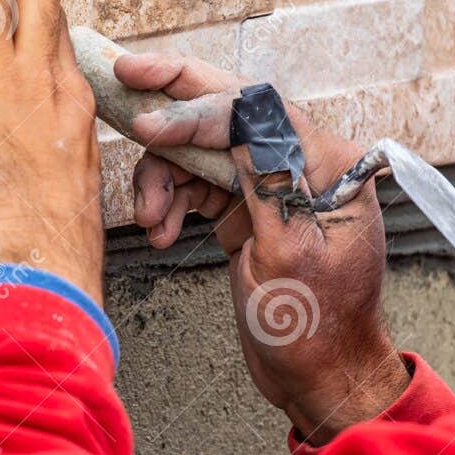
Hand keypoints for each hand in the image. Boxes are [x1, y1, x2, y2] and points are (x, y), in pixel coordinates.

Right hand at [114, 52, 409, 443]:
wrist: (319, 376)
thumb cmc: (315, 326)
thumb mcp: (288, 252)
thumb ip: (264, 178)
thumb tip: (240, 113)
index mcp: (330, 166)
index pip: (257, 110)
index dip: (197, 108)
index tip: (149, 123)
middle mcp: (303, 163)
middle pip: (230, 110)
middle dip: (175, 99)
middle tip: (124, 77)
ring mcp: (272, 183)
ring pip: (202, 149)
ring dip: (165, 177)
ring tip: (150, 220)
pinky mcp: (248, 206)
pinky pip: (198, 182)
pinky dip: (172, 200)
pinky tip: (161, 229)